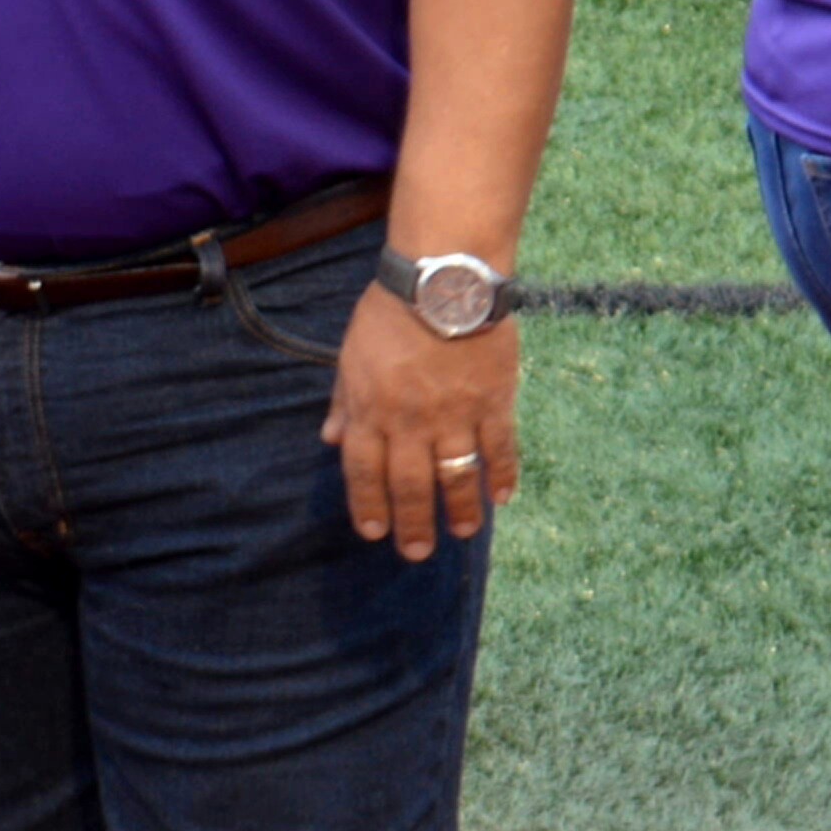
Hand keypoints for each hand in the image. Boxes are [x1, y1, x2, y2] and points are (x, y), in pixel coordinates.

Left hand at [324, 283, 520, 559]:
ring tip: (461, 532)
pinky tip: (501, 498)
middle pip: (409, 485)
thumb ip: (343, 400)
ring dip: (458, 510)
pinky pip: (499, 449)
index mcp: (371, 410)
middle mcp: (409, 422)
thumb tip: (329, 438)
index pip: (363, 470)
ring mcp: (454, 416)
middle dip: (412, 524)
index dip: (368, 505)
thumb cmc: (390, 310)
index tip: (374, 532)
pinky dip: (501, 476)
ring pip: (456, 476)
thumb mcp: (351, 353)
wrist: (443, 278)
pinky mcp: (493, 403)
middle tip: (417, 551)